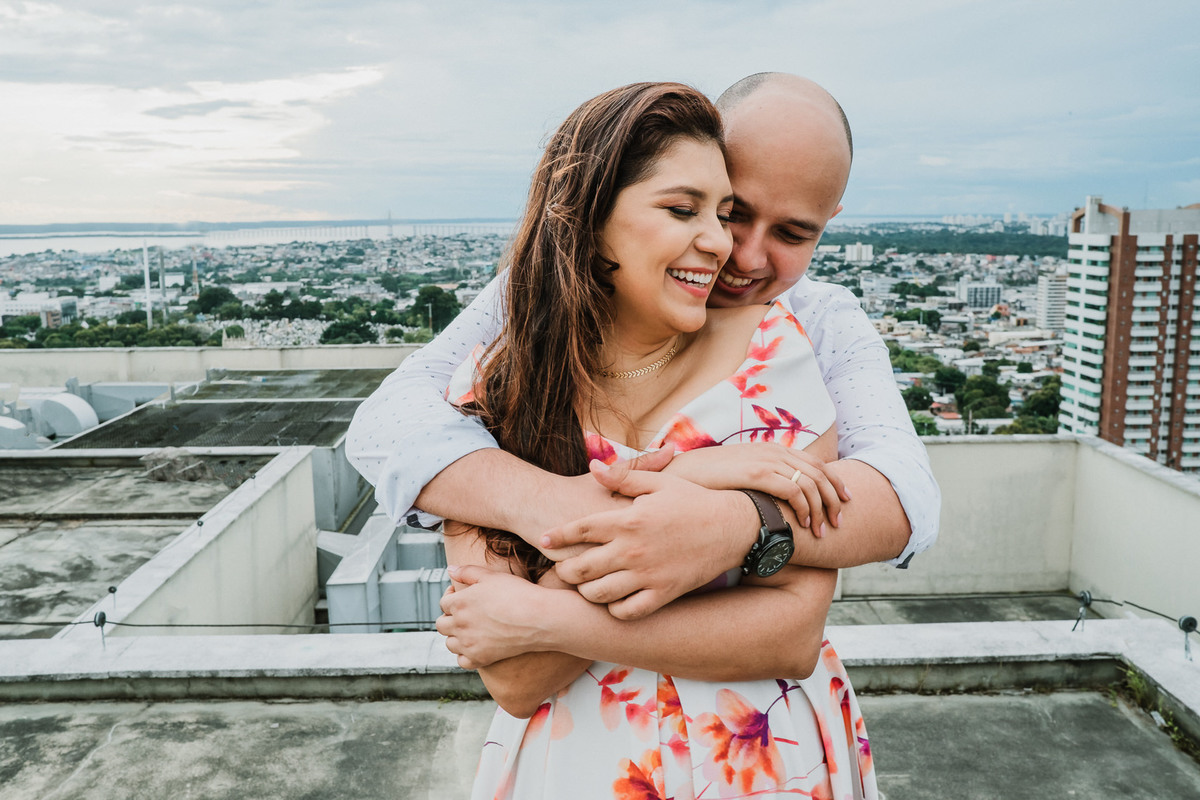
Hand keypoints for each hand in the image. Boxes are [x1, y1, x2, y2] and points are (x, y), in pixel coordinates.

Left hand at [436, 565, 558, 669]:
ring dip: (455, 636)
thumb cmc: (517, 593)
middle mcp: (460, 624)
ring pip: (450, 644)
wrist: (538, 617)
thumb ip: (467, 571)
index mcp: (459, 602)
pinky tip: (475, 646)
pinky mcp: (481, 658)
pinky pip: (462, 661)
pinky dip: (464, 655)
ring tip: (469, 630)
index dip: (451, 597)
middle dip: (450, 618)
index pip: (443, 603)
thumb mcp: (491, 576)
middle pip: (442, 624)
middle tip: (465, 614)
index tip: (462, 596)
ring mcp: (469, 644)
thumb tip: (450, 570)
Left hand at [540, 459, 759, 620]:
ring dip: (586, 591)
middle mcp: (633, 550)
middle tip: (561, 567)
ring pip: (599, 594)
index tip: (544, 540)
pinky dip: (614, 609)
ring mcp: (648, 575)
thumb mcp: (658, 482)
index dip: (556, 536)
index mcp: (628, 520)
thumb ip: (623, 476)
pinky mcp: (663, 594)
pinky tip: (613, 600)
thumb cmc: (692, 501)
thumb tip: (593, 468)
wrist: (732, 527)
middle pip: (581, 568)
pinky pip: (627, 611)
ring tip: (585, 585)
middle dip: (564, 569)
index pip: (579, 530)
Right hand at [665, 442, 848, 537]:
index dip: (834, 483)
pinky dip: (805, 509)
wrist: (683, 473)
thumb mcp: (741, 476)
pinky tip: (804, 526)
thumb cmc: (709, 481)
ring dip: (822, 509)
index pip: (815, 464)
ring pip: (811, 484)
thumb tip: (778, 500)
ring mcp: (766, 461)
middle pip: (819, 473)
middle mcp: (774, 451)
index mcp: (772, 449)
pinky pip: (794, 491)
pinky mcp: (757, 473)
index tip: (844, 502)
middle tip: (839, 521)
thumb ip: (762, 481)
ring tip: (823, 530)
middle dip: (834, 499)